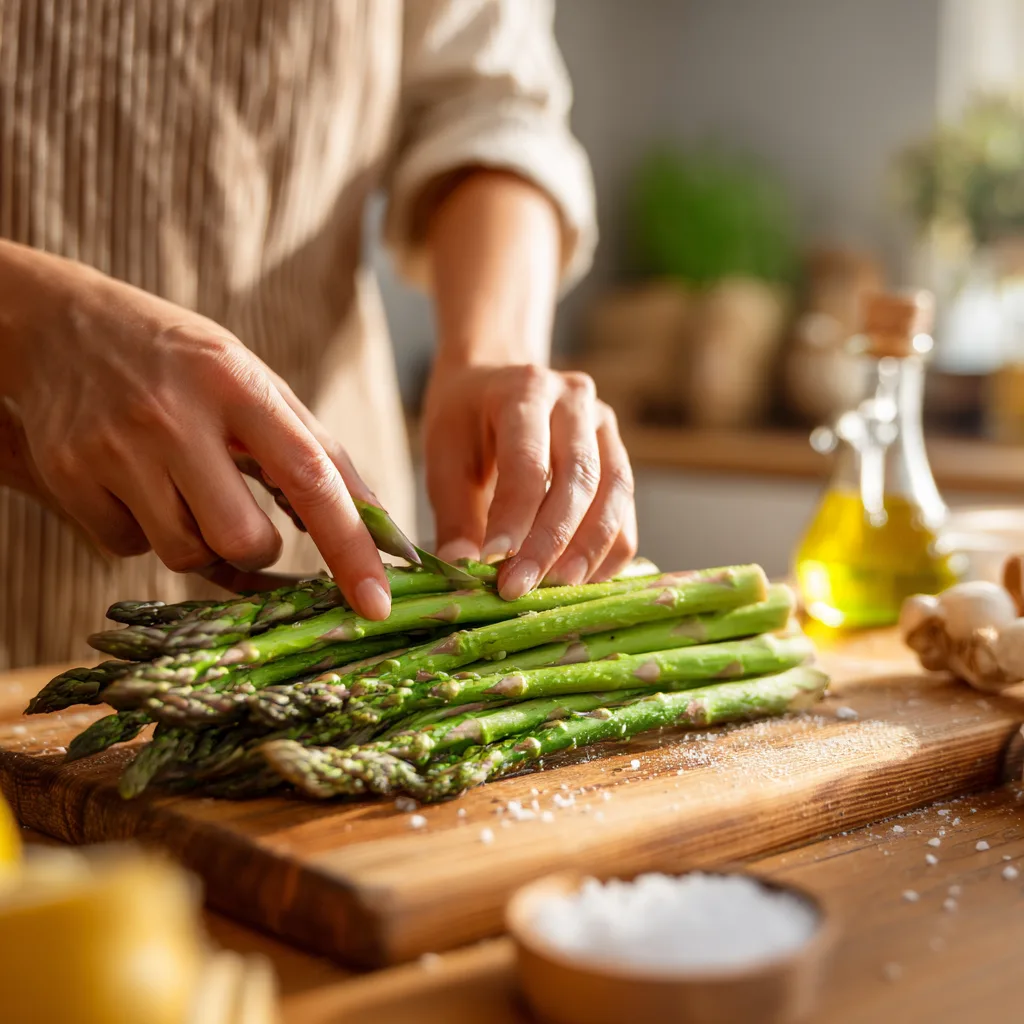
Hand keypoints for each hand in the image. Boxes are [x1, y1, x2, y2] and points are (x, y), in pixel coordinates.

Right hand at [2, 244, 390, 618]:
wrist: (65, 322)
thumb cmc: (185, 364)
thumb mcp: (255, 382)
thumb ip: (315, 450)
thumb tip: (376, 527)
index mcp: (239, 385)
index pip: (311, 476)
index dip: (351, 546)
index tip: (377, 602)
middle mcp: (176, 416)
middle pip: (242, 540)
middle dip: (255, 549)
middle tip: (236, 507)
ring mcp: (115, 447)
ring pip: (183, 555)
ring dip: (196, 539)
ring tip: (179, 483)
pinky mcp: (66, 474)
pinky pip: (127, 549)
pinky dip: (142, 532)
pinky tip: (133, 483)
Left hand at [422, 363, 636, 599]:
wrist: (495, 380)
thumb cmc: (465, 421)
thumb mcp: (444, 458)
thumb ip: (454, 514)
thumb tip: (461, 570)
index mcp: (525, 390)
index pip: (528, 461)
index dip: (514, 517)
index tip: (492, 562)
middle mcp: (575, 400)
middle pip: (579, 479)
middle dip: (551, 542)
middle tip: (521, 587)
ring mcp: (604, 424)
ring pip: (614, 494)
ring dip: (588, 550)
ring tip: (557, 590)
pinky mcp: (618, 453)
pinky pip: (625, 508)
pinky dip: (608, 549)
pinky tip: (581, 580)